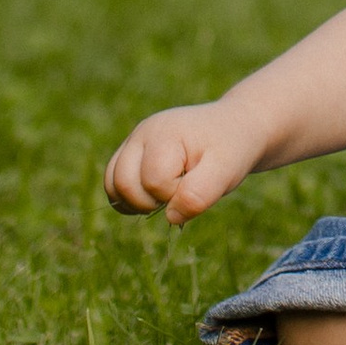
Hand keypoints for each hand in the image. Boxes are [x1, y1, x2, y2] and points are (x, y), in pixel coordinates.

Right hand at [103, 100, 260, 224]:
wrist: (233, 128)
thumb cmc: (230, 149)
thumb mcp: (226, 171)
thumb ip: (199, 194)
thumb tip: (170, 216)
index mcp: (164, 133)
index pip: (153, 180)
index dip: (174, 193)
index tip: (195, 182)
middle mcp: (142, 134)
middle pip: (122, 182)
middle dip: (149, 201)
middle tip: (177, 193)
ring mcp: (134, 142)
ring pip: (112, 184)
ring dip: (136, 202)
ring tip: (165, 195)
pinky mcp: (132, 153)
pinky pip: (114, 184)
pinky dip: (130, 199)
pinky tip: (155, 196)